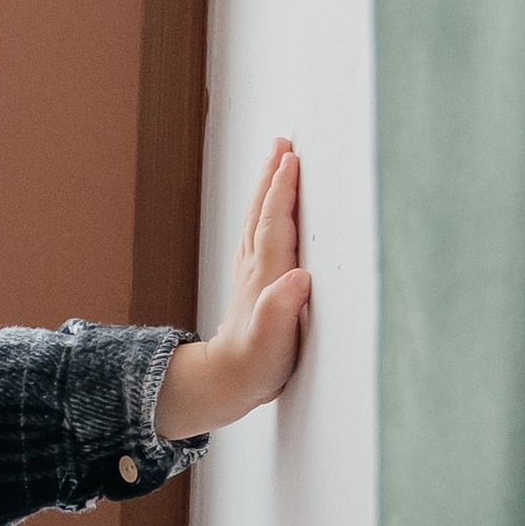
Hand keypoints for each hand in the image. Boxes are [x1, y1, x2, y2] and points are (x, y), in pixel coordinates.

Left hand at [154, 142, 309, 438]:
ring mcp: (251, 274)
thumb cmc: (255, 365)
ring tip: (275, 162)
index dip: (283, 191)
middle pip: (263, 212)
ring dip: (267, 189)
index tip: (290, 159)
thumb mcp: (272, 342)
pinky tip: (268, 211)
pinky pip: (258, 235)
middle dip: (272, 176)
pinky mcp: (252, 284)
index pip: (276, 223)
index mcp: (266, 275)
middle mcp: (255, 268)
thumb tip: (297, 278)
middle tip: (281, 143)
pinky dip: (265, 214)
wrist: (226, 382)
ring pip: (258, 220)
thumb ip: (282, 310)